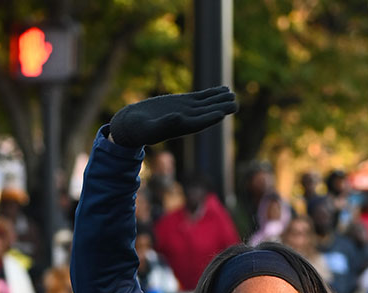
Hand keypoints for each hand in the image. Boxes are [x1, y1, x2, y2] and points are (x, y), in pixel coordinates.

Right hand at [109, 86, 236, 147]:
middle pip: (207, 113)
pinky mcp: (182, 103)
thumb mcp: (149, 128)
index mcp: (180, 128)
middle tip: (235, 103)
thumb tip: (178, 118)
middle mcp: (187, 120)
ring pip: (207, 104)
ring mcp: (186, 111)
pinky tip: (222, 89)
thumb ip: (164, 124)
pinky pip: (201, 97)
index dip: (210, 118)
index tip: (222, 113)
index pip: (198, 123)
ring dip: (220, 99)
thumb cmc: (138, 130)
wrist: (132, 125)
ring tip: (232, 93)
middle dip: (220, 108)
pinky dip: (211, 93)